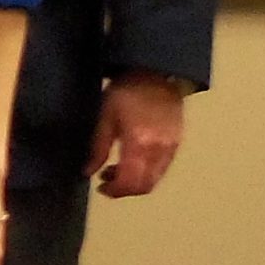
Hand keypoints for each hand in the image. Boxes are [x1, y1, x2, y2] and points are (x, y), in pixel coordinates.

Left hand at [85, 75, 185, 197]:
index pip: (130, 180)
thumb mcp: (105, 116)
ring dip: (135, 183)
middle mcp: (159, 149)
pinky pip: (162, 169)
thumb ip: (98, 147)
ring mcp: (171, 147)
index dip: (114, 190)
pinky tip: (132, 162)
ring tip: (115, 170)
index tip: (100, 188)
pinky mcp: (177, 144)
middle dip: (124, 190)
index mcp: (139, 141)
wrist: (155, 73)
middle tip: (106, 183)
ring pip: (154, 180)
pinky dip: (146, 173)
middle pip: (144, 186)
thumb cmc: (126, 91)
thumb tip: (88, 171)